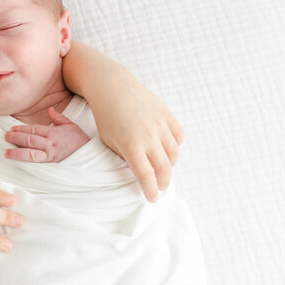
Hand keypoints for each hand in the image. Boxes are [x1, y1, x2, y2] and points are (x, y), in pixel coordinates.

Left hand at [4, 107, 89, 161]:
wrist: (90, 155)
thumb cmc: (79, 140)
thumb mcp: (70, 125)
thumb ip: (58, 117)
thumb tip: (49, 110)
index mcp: (54, 133)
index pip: (34, 130)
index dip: (21, 129)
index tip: (12, 129)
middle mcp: (51, 144)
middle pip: (30, 140)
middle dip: (16, 139)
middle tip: (6, 137)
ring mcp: (51, 155)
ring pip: (31, 153)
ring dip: (17, 153)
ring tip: (7, 152)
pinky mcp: (52, 164)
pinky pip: (37, 163)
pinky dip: (26, 162)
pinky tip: (18, 162)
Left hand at [91, 74, 183, 202]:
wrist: (112, 86)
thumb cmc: (105, 115)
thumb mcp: (108, 140)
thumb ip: (124, 156)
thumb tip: (139, 169)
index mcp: (131, 145)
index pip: (146, 176)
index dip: (150, 190)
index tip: (153, 198)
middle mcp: (148, 136)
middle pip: (164, 168)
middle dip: (164, 182)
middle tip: (161, 187)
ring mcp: (159, 124)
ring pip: (174, 153)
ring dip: (171, 165)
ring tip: (164, 169)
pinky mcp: (166, 114)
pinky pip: (178, 135)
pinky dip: (176, 145)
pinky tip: (169, 149)